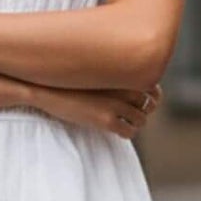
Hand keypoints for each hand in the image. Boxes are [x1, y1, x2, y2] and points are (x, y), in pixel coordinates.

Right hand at [27, 80, 162, 137]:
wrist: (47, 88)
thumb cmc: (67, 77)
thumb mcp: (94, 68)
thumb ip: (111, 70)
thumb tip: (124, 77)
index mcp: (122, 72)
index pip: (152, 86)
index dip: (150, 95)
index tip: (140, 100)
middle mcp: (123, 87)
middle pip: (150, 104)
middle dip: (143, 110)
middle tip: (131, 113)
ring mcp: (116, 104)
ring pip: (141, 119)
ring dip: (134, 122)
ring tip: (123, 122)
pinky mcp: (107, 120)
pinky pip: (129, 131)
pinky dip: (126, 133)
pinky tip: (116, 130)